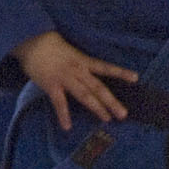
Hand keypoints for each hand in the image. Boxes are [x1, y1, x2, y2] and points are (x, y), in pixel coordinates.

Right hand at [12, 31, 137, 131]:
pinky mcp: (51, 85)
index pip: (105, 67)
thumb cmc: (50, 46)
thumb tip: (87, 76)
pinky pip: (59, 102)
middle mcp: (78, 70)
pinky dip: (63, 115)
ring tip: (107, 120)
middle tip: (123, 114)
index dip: (120, 73)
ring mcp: (65, 78)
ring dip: (97, 108)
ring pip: (85, 95)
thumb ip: (79, 64)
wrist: (33, 42)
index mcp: (83, 61)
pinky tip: (67, 127)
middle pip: (98, 87)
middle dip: (112, 101)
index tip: (136, 78)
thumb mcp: (70, 52)